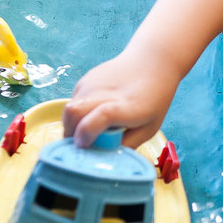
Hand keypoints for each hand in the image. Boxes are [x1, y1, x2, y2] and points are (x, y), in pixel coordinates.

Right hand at [62, 51, 180, 149]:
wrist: (153, 62)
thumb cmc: (154, 98)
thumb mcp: (149, 128)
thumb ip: (127, 144)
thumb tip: (104, 160)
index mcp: (126, 106)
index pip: (101, 115)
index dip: (88, 132)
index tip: (85, 145)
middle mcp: (105, 92)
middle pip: (73, 112)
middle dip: (70, 134)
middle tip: (81, 145)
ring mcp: (92, 83)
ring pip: (68, 109)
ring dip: (72, 125)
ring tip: (89, 129)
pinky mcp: (85, 80)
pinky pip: (73, 102)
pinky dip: (77, 114)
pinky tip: (93, 113)